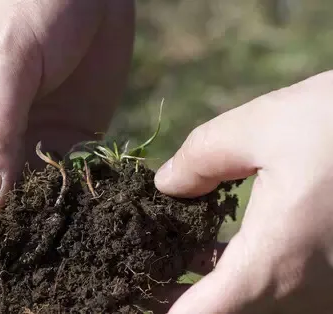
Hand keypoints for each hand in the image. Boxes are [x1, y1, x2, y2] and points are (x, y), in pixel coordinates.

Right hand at [0, 0, 133, 265]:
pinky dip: (65, 206)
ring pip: (14, 204)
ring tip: (50, 244)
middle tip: (13, 257)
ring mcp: (21, 143)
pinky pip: (57, 187)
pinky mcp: (63, 141)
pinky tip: (82, 217)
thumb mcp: (2, 59)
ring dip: (27, 227)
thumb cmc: (29, 2)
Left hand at [155, 70, 332, 312]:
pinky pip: (275, 289)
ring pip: (248, 305)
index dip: (157, 310)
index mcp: (274, 264)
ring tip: (159, 264)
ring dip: (203, 291)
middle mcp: (303, 294)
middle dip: (172, 299)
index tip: (124, 298)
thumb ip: (200, 157)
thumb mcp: (263, 126)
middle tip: (134, 276)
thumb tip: (165, 184)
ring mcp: (326, 292)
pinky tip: (212, 249)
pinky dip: (236, 278)